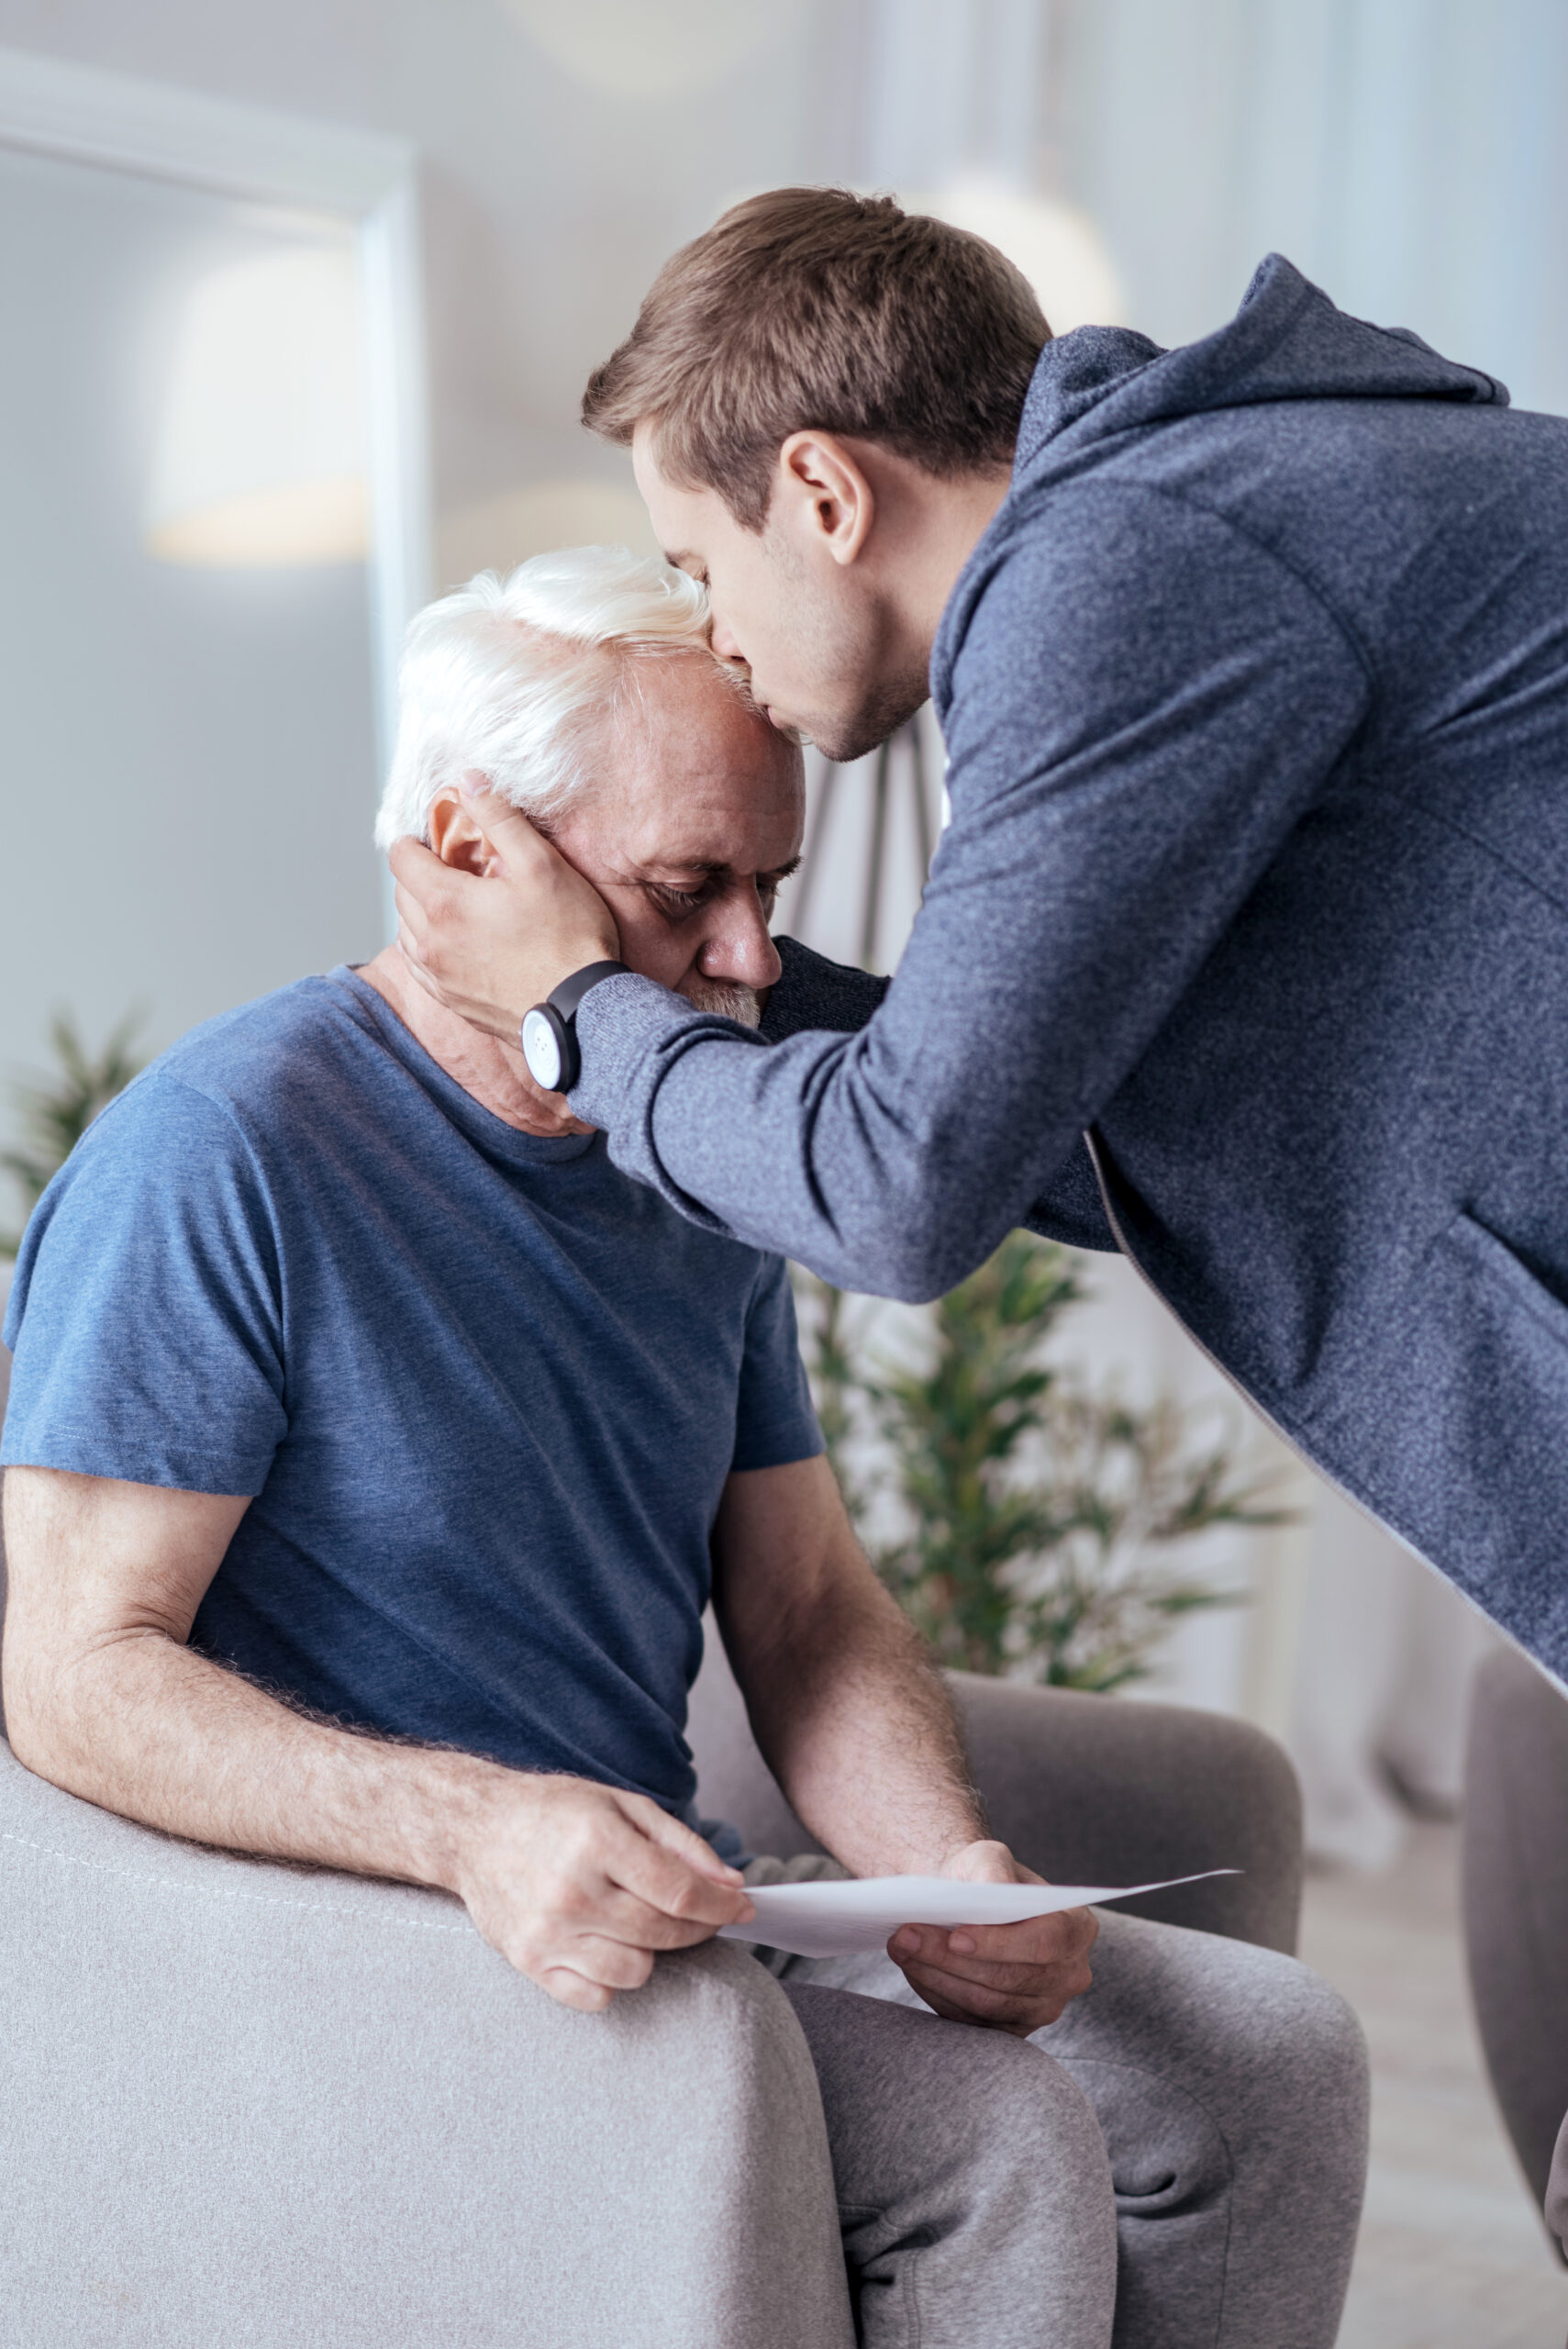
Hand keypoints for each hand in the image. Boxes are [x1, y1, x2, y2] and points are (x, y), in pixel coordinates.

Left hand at [388, 782, 619, 1040]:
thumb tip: (470, 781)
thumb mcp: (541, 865)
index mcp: (444, 903)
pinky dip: (430, 947)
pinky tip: (458, 943)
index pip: (400, 857)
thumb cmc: (568, 939)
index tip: (438, 839)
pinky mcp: (451, 1002)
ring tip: (459, 905)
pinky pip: (421, 966)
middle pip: (401, 893)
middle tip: (456, 869)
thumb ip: (500, 818)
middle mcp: (429, 942)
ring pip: (407, 931)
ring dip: (423, 912)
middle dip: (421, 874)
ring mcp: (437, 976)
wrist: (581, 1014)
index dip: (415, 839)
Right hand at [453, 1772, 754, 2012]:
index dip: (722, 1904)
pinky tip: (610, 1946)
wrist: (474, 1828)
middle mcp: (571, 1891)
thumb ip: (681, 1844)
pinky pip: (595, 1996)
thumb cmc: (554, 1812)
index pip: (680, 1891)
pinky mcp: (529, 1962)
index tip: (743, 1906)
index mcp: (597, 1841)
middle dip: (700, 1926)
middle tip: (707, 1913)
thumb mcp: (622, 1804)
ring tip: (644, 1924)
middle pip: (663, 1933)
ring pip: (635, 1972)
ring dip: (654, 1952)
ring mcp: (547, 1932)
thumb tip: (731, 1884)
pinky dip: (613, 1979)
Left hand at [887, 1839, 1096, 2035]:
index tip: (955, 1937)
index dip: (999, 1944)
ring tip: (901, 1948)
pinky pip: (973, 2022)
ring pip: (986, 2004)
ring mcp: (1043, 2008)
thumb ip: (993, 1870)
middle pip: (1010, 1979)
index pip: (1044, 1944)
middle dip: (951, 1960)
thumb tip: (990, 1894)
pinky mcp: (1013, 2029)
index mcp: (1077, 1929)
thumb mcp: (988, 1856)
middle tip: (905, 1936)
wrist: (967, 1904)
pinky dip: (939, 1995)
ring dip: (937, 1977)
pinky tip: (915, 1969)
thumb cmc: (981, 1877)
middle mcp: (1070, 1975)